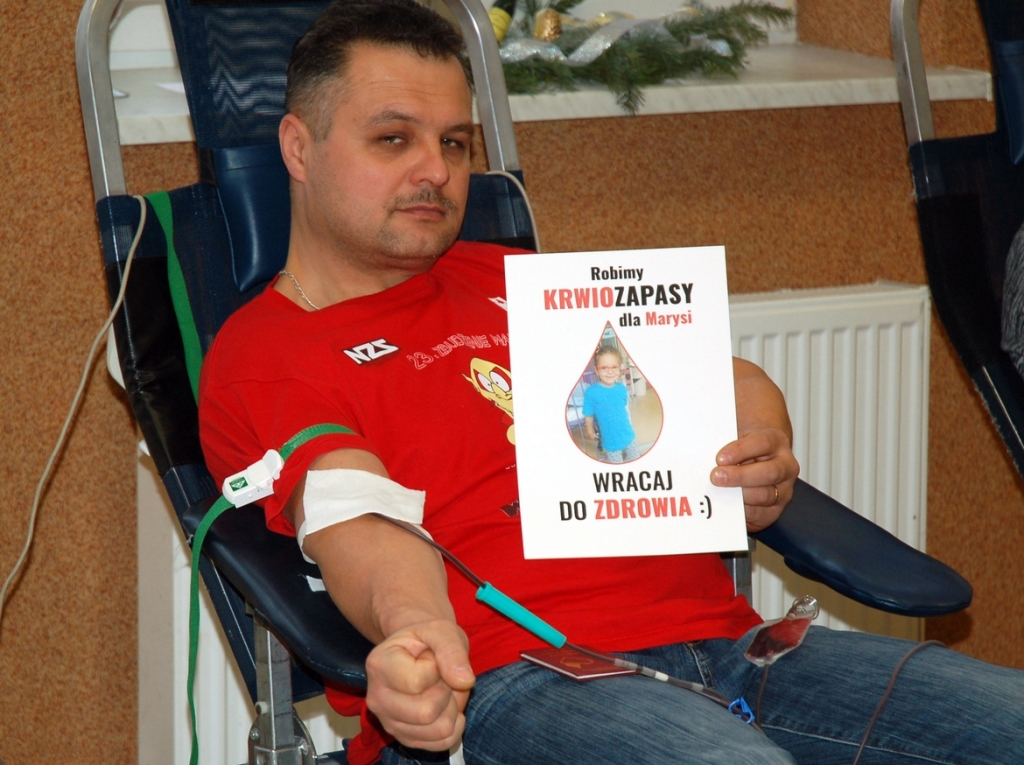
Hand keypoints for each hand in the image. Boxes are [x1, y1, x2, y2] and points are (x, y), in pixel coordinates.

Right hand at [365, 619, 475, 751]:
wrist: (419, 651)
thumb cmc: (427, 640)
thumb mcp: (441, 631)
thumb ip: (452, 650)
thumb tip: (465, 681)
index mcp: (378, 665)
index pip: (417, 682)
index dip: (436, 668)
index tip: (430, 658)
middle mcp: (377, 698)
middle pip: (426, 712)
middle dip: (446, 691)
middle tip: (440, 676)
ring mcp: (389, 722)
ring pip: (438, 730)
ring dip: (452, 707)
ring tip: (441, 689)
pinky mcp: (405, 738)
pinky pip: (442, 742)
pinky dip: (454, 724)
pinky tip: (445, 706)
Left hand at [711, 427, 798, 531]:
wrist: (758, 460)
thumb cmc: (742, 447)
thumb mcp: (736, 434)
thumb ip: (724, 438)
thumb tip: (704, 443)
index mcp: (776, 441)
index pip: (763, 443)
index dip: (741, 450)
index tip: (720, 458)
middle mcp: (785, 466)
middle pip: (768, 472)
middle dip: (740, 476)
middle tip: (716, 477)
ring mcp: (783, 490)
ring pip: (765, 496)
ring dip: (739, 496)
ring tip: (718, 493)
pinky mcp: (775, 510)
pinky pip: (760, 515)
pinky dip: (742, 513)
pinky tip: (726, 507)